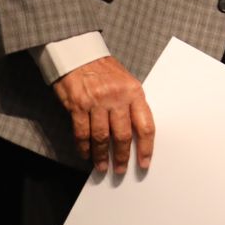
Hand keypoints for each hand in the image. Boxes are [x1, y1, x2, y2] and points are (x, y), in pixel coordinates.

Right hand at [52, 56, 154, 173]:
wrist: (80, 55)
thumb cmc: (105, 70)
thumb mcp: (127, 82)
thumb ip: (132, 104)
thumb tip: (137, 133)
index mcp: (135, 93)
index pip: (145, 125)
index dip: (146, 148)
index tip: (144, 163)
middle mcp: (118, 98)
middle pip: (123, 135)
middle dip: (122, 156)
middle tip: (120, 170)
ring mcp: (97, 102)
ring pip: (101, 137)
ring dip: (101, 155)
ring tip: (102, 167)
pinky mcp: (78, 105)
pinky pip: (81, 132)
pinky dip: (83, 147)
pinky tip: (86, 155)